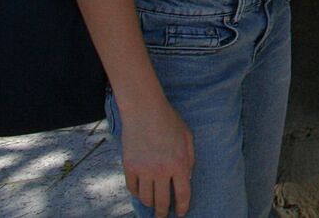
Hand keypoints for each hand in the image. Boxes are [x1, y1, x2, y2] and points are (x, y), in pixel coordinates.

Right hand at [119, 97, 193, 216]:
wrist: (145, 111)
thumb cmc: (169, 121)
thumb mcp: (187, 138)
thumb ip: (189, 159)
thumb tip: (187, 177)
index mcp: (179, 163)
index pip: (182, 194)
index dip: (182, 207)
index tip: (181, 213)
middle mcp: (161, 170)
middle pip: (162, 201)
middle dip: (163, 213)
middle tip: (164, 217)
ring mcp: (143, 170)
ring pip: (146, 198)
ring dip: (150, 204)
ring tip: (154, 206)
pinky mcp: (129, 167)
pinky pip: (133, 188)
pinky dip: (137, 193)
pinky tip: (142, 193)